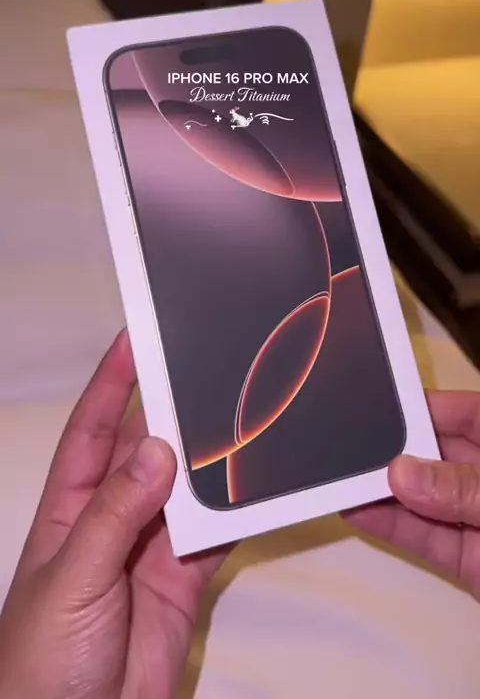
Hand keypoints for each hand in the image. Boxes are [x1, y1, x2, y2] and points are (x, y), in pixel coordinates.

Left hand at [0, 331, 228, 698]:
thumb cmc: (46, 652)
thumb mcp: (73, 576)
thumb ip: (115, 514)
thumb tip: (159, 450)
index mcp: (70, 505)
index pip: (90, 430)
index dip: (110, 384)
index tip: (136, 338)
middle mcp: (113, 515)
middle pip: (146, 451)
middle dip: (173, 412)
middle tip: (210, 369)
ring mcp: (151, 546)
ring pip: (187, 488)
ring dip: (212, 458)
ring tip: (246, 414)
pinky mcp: (185, 579)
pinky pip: (215, 535)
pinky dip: (237, 511)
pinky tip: (260, 483)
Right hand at [345, 391, 479, 598]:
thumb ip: (462, 487)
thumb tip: (401, 474)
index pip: (461, 413)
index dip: (417, 407)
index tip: (370, 404)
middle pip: (434, 455)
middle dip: (390, 452)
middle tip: (338, 444)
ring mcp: (477, 517)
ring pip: (423, 499)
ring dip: (382, 492)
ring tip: (334, 479)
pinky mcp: (470, 560)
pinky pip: (426, 538)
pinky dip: (393, 528)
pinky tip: (357, 513)